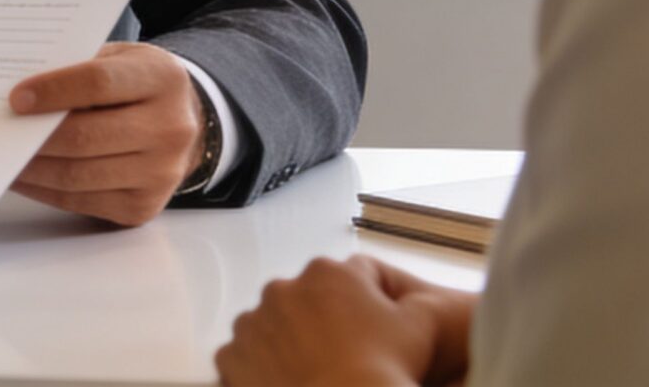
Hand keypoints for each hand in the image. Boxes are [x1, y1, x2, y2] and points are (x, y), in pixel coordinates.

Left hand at [7, 42, 202, 226]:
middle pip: (86, 136)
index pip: (98, 84)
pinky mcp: (143, 206)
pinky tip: (23, 176)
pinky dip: (44, 191)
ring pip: (79, 175)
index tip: (16, 98)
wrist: (186, 123)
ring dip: (32, 168)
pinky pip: (81, 202)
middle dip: (35, 136)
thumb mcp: (121, 60)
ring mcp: (161, 173)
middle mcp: (170, 129)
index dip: (53, 90)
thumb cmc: (139, 85)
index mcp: (163, 80)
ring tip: (2, 157)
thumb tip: (20, 96)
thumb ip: (79, 70)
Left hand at [216, 255, 475, 386]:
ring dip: (287, 346)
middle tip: (343, 358)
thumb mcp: (418, 327)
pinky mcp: (230, 356)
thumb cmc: (381, 369)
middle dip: (321, 325)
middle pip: (306, 303)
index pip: (350, 279)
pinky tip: (287, 384)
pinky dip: (261, 371)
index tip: (369, 334)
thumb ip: (417, 302)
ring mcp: (252, 323)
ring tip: (314, 375)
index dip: (366, 307)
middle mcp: (282, 289)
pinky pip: (245, 360)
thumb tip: (415, 300)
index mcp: (327, 273)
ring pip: (272, 330)